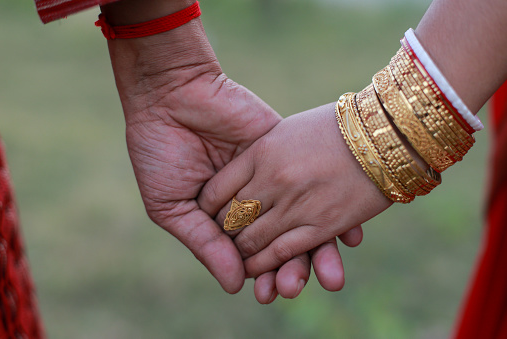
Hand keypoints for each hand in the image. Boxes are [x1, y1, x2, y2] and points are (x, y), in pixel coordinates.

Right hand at [102, 1, 361, 299]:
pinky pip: (317, 182)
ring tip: (328, 275)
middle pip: (282, 242)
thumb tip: (236, 285)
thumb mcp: (171, 206)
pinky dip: (336, 208)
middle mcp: (254, 201)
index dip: (262, 275)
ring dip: (317, 249)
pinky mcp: (287, 151)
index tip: (270, 294)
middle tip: (297, 287)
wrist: (171, 96)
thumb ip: (204, 244)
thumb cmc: (160, 152)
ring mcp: (273, 177)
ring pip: (303, 219)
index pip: (253, 254)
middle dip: (292, 268)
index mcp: (225, 217)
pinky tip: (350, 236)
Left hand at [199, 103, 391, 277]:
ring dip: (240, 255)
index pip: (217, 190)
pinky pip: (281, 252)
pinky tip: (255, 272)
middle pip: (231, 218)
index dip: (209, 207)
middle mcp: (273, 178)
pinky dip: (264, 265)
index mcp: (261, 151)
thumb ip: (264, 152)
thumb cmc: (336, 124)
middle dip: (222, 234)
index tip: (210, 215)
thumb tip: (246, 173)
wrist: (385, 131)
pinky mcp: (321, 225)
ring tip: (236, 261)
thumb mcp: (289, 130)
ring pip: (251, 240)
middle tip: (222, 241)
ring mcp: (296, 204)